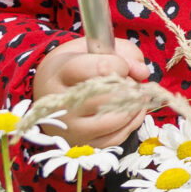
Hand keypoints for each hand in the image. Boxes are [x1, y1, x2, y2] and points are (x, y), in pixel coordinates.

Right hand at [30, 36, 152, 147]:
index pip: (102, 69)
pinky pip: (116, 137)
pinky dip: (131, 124)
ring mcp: (70, 128)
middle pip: (110, 97)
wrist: (48, 90)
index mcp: (62, 72)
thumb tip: (142, 73)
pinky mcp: (81, 144)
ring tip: (134, 95)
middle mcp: (62, 104)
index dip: (121, 66)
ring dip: (134, 107)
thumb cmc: (76, 64)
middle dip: (130, 88)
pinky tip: (130, 110)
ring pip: (116, 120)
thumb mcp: (96, 47)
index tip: (121, 66)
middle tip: (130, 82)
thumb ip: (124, 53)